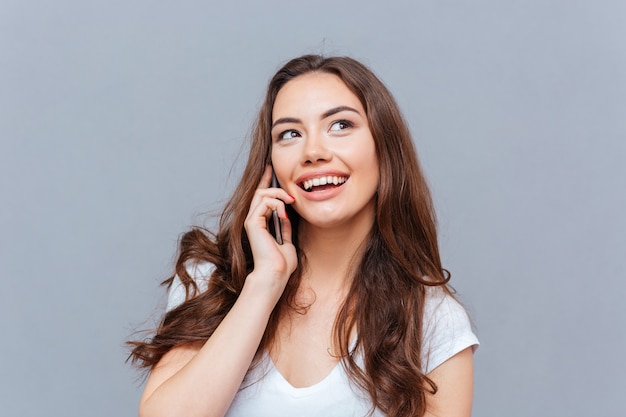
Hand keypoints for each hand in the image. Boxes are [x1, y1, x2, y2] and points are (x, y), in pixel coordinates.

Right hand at [243, 166, 296, 298]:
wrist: (275, 274)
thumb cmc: (281, 264)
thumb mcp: (287, 242)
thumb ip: (285, 228)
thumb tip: (287, 216)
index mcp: (261, 224)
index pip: (261, 198)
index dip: (265, 182)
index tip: (270, 170)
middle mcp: (253, 221)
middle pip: (259, 192)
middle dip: (272, 182)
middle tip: (287, 187)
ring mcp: (251, 221)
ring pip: (262, 194)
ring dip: (279, 194)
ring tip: (291, 201)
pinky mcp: (252, 222)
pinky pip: (265, 202)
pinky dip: (277, 203)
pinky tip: (285, 212)